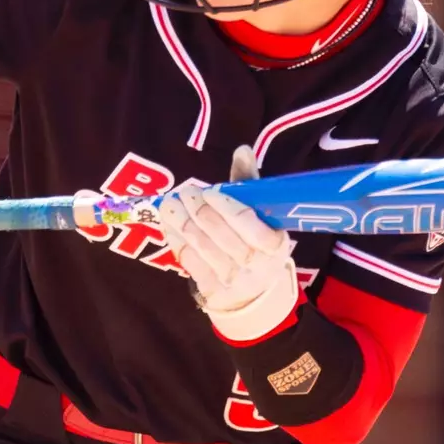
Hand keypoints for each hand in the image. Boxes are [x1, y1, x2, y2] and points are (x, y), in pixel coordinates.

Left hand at [158, 146, 297, 341]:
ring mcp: (231, 280)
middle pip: (219, 232)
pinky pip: (188, 259)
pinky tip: (168, 223)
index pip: (247, 221)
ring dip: (180, 221)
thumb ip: (250, 183)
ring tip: (169, 204)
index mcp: (274, 244)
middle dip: (198, 209)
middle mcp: (255, 265)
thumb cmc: (257, 243)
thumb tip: (242, 150)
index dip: (224, 205)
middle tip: (186, 192)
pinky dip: (175, 237)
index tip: (209, 191)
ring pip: (199, 245)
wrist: (255, 293)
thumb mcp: (262, 216)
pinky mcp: (211, 290)